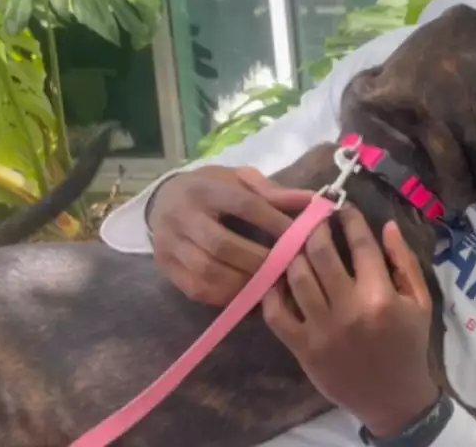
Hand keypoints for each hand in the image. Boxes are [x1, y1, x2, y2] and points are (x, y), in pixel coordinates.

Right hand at [148, 165, 313, 305]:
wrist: (163, 199)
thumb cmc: (211, 188)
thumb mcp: (239, 179)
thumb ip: (273, 191)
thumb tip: (312, 201)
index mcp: (204, 188)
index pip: (244, 205)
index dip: (274, 222)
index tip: (299, 236)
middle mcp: (181, 215)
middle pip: (223, 244)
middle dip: (259, 259)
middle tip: (287, 268)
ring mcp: (169, 244)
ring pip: (208, 271)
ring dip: (244, 282)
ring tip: (270, 285)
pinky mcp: (165, 267)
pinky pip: (197, 289)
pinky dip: (226, 296)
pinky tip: (248, 295)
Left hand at [262, 203, 438, 437]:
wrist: (393, 397)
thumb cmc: (409, 345)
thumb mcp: (420, 302)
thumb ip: (404, 262)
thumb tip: (386, 225)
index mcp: (381, 297)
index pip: (360, 245)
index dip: (350, 220)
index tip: (343, 208)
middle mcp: (348, 309)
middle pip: (321, 254)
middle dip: (315, 228)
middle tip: (314, 220)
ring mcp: (321, 330)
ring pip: (296, 278)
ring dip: (293, 254)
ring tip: (295, 244)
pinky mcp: (302, 348)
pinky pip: (276, 314)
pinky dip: (272, 292)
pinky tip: (277, 278)